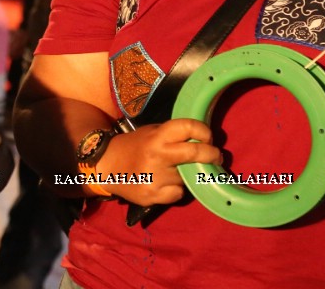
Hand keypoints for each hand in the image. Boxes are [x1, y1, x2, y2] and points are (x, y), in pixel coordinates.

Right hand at [95, 118, 221, 204]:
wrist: (107, 166)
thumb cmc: (134, 146)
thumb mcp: (152, 132)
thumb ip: (174, 135)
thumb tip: (203, 139)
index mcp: (158, 136)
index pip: (188, 128)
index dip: (204, 131)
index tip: (209, 137)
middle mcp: (157, 156)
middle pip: (195, 154)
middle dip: (212, 154)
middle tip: (217, 156)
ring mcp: (155, 178)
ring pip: (187, 177)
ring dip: (190, 174)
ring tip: (180, 170)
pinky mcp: (151, 196)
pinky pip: (177, 193)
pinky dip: (177, 189)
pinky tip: (168, 184)